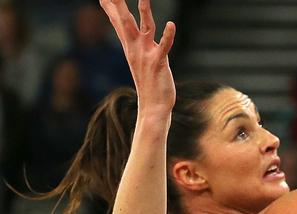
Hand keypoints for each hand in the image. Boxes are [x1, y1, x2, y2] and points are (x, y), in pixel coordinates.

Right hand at [100, 0, 175, 114]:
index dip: (110, 6)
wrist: (153, 106)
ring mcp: (146, 55)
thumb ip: (134, 43)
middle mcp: (135, 48)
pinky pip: (164, 46)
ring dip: (144, 11)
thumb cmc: (148, 82)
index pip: (117, 21)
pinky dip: (168, 36)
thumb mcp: (138, 59)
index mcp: (130, 46)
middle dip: (118, 3)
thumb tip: (128, 33)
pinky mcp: (158, 63)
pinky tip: (171, 24)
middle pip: (125, 20)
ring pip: (144, 28)